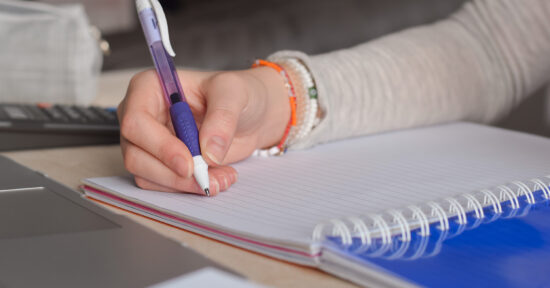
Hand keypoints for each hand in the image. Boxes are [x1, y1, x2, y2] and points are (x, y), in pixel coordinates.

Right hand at [118, 67, 288, 195]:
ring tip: (221, 178)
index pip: (136, 122)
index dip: (160, 147)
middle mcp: (141, 115)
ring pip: (146, 175)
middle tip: (206, 179)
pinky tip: (216, 178)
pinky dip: (188, 188)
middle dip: (172, 173)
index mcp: (149, 87)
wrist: (249, 114)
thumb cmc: (235, 93)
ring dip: (184, 184)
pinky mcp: (160, 163)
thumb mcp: (234, 92)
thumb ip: (223, 118)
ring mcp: (148, 142)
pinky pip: (162, 185)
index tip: (188, 164)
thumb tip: (208, 151)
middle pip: (135, 154)